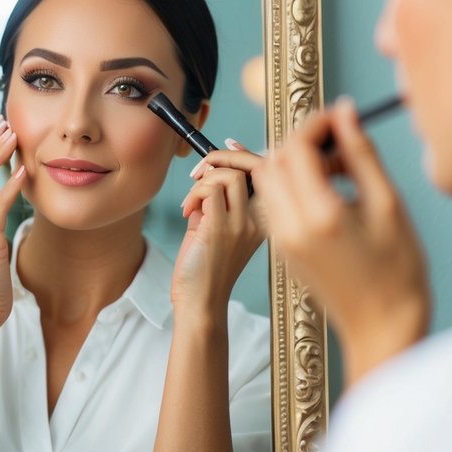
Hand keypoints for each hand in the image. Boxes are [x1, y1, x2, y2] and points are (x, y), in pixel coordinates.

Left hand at [171, 144, 265, 327]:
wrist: (200, 304)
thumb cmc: (205, 272)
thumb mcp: (216, 232)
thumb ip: (216, 205)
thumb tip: (206, 178)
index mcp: (262, 222)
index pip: (265, 175)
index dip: (245, 155)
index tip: (226, 147)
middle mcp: (257, 222)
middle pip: (247, 169)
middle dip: (218, 161)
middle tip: (197, 174)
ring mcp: (240, 225)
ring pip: (227, 176)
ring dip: (203, 181)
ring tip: (192, 202)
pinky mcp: (219, 229)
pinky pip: (209, 191)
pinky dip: (193, 194)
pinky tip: (186, 212)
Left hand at [254, 98, 429, 382]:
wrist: (381, 326)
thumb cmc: (396, 273)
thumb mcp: (388, 205)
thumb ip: (361, 155)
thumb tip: (345, 114)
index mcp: (318, 216)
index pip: (295, 148)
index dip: (316, 124)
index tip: (340, 117)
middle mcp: (290, 227)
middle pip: (274, 159)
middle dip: (302, 140)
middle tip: (338, 139)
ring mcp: (281, 239)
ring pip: (269, 179)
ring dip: (294, 160)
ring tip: (336, 167)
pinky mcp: (282, 247)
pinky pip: (274, 200)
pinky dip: (292, 183)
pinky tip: (327, 189)